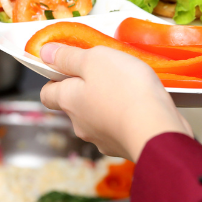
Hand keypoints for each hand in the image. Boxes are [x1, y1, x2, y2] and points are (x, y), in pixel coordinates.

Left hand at [38, 43, 191, 160]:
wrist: (156, 129)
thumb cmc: (125, 90)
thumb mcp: (94, 59)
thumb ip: (68, 56)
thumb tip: (44, 53)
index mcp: (68, 101)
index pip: (47, 93)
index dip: (54, 79)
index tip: (69, 67)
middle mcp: (79, 124)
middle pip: (74, 105)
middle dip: (86, 90)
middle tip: (106, 73)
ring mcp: (100, 139)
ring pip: (97, 118)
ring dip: (107, 104)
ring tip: (128, 89)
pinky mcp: (122, 148)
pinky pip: (118, 129)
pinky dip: (124, 118)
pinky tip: (140, 108)